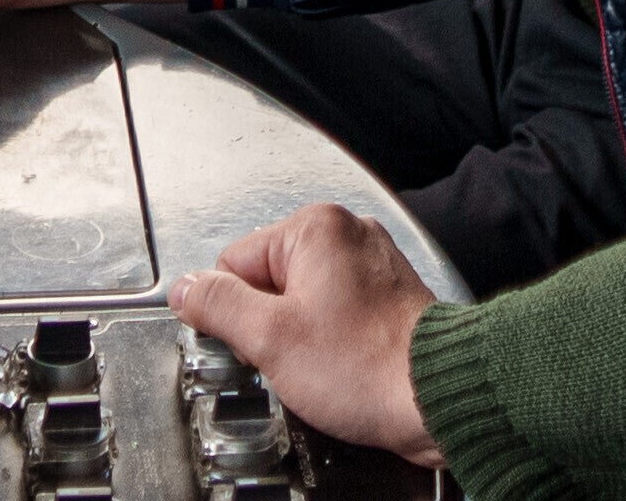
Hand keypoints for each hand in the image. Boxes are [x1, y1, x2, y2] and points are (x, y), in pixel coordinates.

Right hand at [172, 206, 442, 463]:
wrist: (438, 396)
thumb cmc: (368, 366)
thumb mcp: (270, 338)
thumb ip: (218, 307)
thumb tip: (187, 290)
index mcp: (315, 228)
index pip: (234, 262)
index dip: (233, 313)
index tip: (252, 343)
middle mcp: (348, 234)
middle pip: (269, 281)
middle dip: (269, 327)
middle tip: (291, 358)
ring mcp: (372, 265)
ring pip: (303, 302)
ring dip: (300, 338)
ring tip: (323, 366)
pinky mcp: (388, 299)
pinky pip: (337, 316)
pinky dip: (332, 343)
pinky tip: (343, 367)